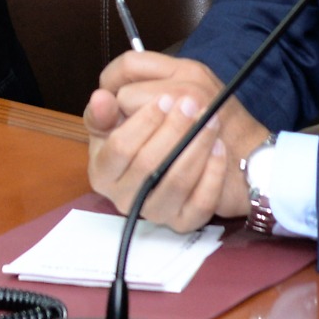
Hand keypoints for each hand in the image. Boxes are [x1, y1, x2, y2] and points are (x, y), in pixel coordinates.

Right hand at [84, 51, 268, 231]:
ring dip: (196, 147)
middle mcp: (124, 194)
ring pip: (176, 182)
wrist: (201, 152)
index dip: (143, 122)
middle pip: (147, 164)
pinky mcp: (184, 221)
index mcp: (103, 167)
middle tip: (192, 103)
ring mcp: (154, 211)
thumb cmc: (155, 128)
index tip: (165, 99)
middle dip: (174, 130)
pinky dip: (212, 173)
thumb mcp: (128, 107)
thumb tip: (100, 98)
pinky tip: (218, 148)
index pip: (119, 147)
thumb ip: (110, 103)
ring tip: (210, 119)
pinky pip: (200, 203)